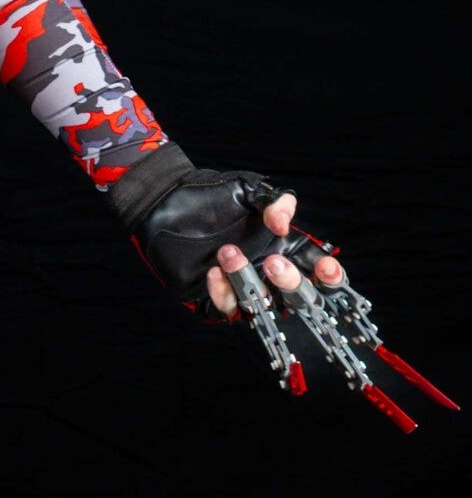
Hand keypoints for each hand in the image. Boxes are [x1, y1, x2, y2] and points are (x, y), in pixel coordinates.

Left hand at [204, 188, 341, 318]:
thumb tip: (283, 225)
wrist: (169, 201)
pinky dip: (223, 294)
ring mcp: (243, 285)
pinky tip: (213, 272)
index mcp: (285, 247)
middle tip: (273, 262)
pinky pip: (227, 309)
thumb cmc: (214, 194)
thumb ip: (275, 200)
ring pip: (262, 305)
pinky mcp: (214, 296)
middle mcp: (267, 271)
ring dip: (250, 284)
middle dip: (291, 283)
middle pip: (296, 295)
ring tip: (229, 253)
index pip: (317, 270)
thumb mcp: (249, 188)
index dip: (329, 276)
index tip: (325, 269)